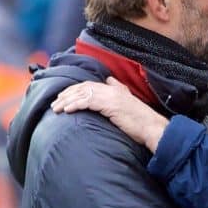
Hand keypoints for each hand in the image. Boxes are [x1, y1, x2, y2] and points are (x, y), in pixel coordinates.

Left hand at [50, 77, 166, 151]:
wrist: (151, 127)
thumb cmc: (140, 121)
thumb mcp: (129, 102)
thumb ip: (118, 90)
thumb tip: (110, 80)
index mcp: (115, 89)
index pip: (89, 85)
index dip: (74, 90)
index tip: (63, 98)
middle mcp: (112, 89)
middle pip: (83, 87)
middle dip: (67, 94)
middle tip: (55, 103)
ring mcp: (111, 96)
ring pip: (83, 94)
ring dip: (67, 101)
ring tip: (56, 108)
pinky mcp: (110, 105)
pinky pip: (87, 102)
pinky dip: (75, 105)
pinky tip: (66, 111)